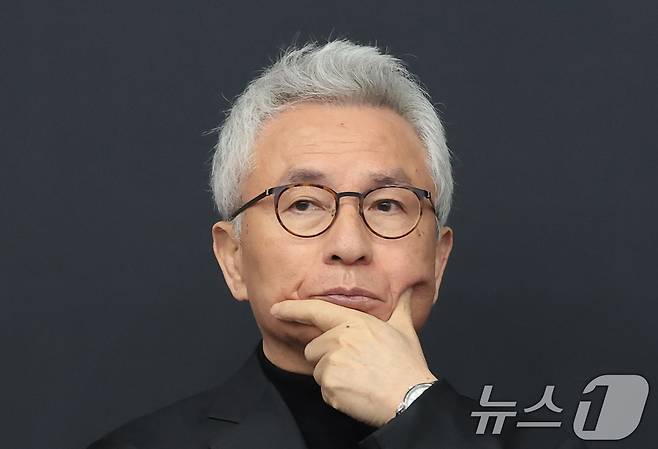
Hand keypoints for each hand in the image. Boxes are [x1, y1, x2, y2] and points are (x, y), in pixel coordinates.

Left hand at [270, 287, 437, 426]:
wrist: (411, 397)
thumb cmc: (407, 365)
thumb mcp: (404, 330)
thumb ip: (399, 308)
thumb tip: (404, 292)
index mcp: (354, 322)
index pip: (316, 311)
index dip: (292, 309)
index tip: (277, 309)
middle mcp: (340, 339)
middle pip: (314, 348)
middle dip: (327, 357)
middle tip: (356, 365)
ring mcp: (333, 362)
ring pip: (318, 370)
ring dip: (333, 377)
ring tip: (359, 379)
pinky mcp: (330, 385)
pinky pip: (324, 389)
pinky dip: (337, 394)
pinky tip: (357, 392)